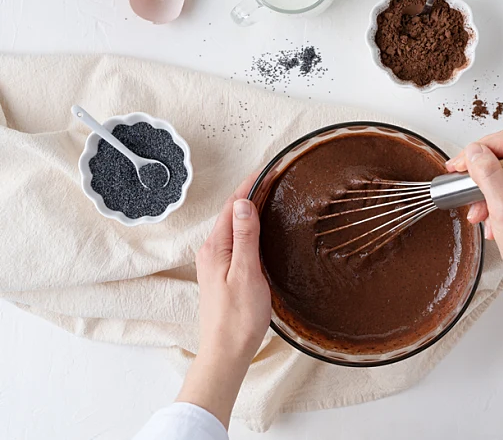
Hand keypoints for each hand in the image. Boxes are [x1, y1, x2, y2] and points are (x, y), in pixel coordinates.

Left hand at [176, 172, 270, 427]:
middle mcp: (212, 251)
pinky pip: (236, 240)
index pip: (233, 206)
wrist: (226, 352)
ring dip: (248, 208)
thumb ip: (245, 237)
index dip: (249, 184)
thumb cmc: (237, 318)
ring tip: (268, 193)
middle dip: (249, 191)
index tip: (266, 168)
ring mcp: (216, 263)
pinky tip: (260, 228)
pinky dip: (248, 227)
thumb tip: (244, 203)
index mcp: (215, 248)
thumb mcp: (246, 273)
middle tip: (272, 175)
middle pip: (231, 213)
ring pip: (233, 226)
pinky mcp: (224, 273)